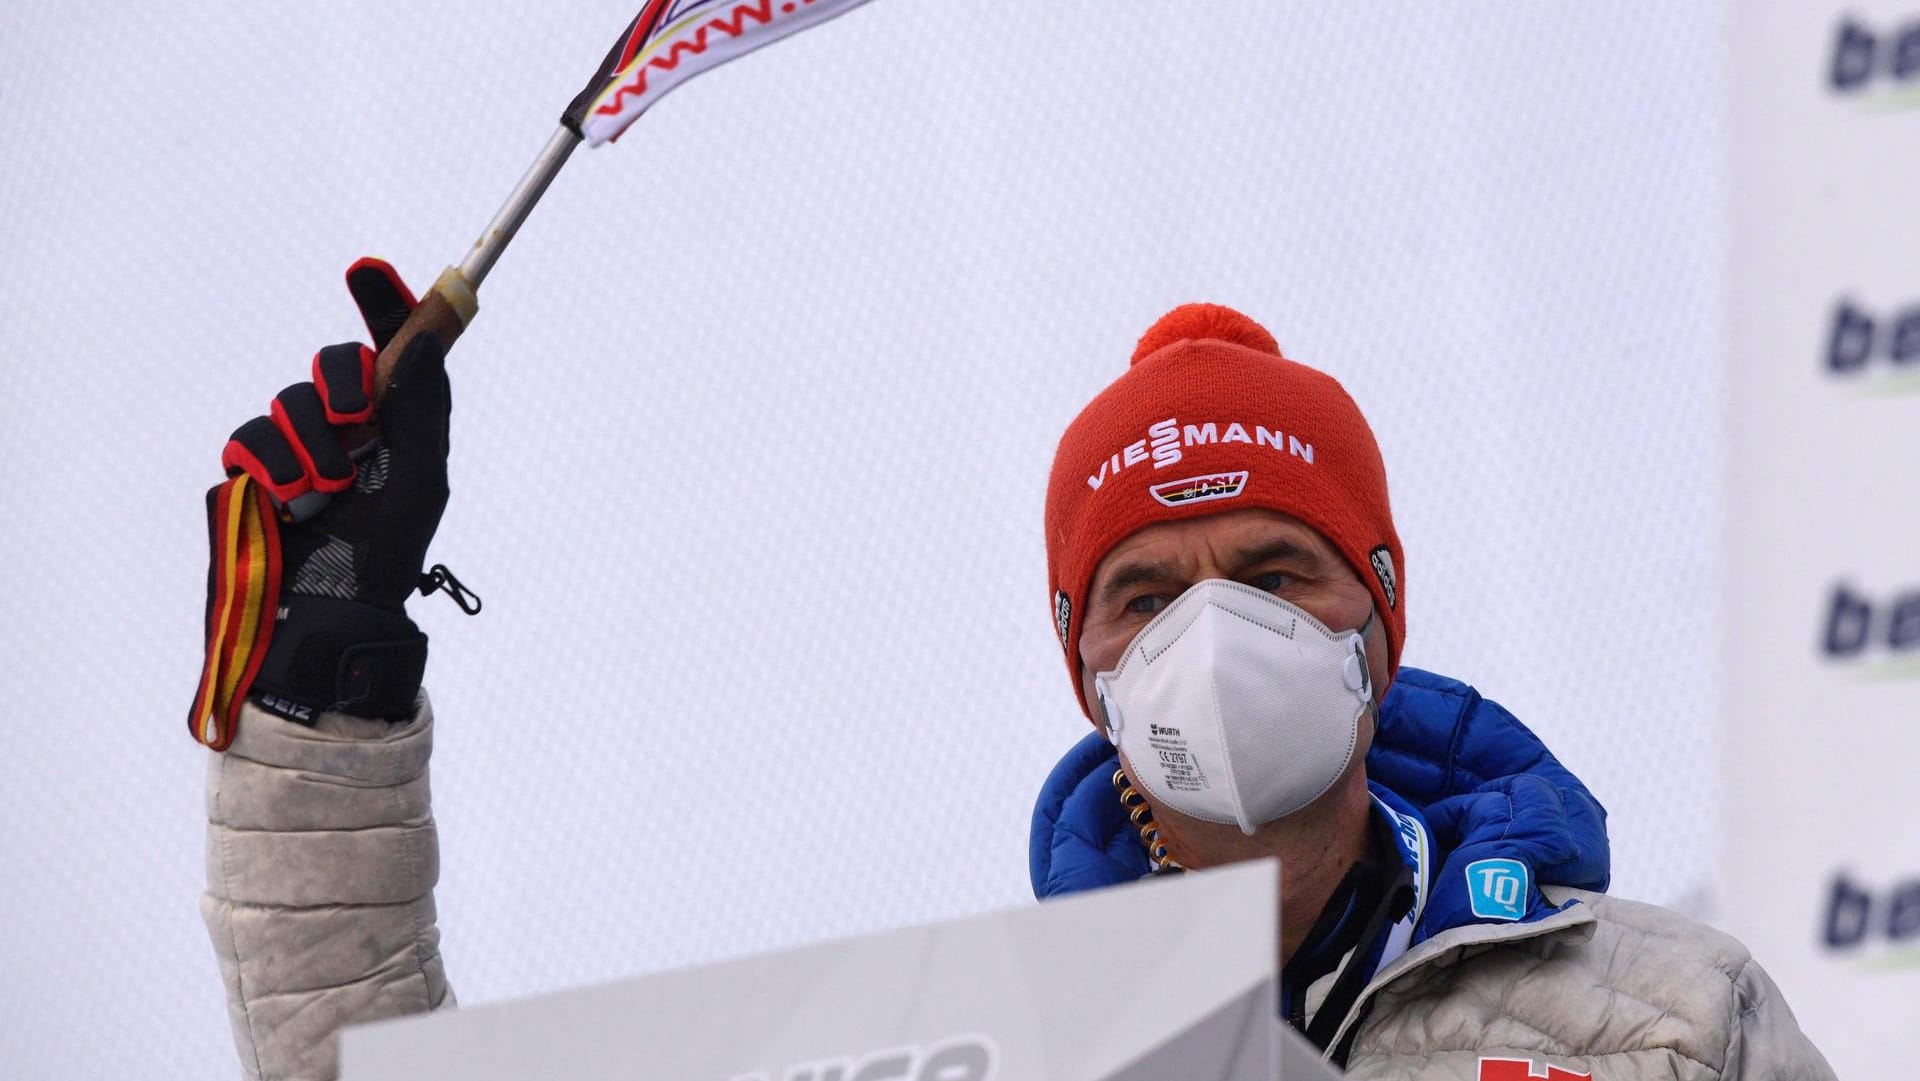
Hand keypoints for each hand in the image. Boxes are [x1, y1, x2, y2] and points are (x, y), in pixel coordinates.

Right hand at [218, 258, 452, 722]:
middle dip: (343, 382)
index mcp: (393, 422)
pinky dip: (272, 465)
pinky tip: (292, 500)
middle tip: (359, 419)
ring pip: (289, 401)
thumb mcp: (422, 478)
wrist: (335, 613)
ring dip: (312, 441)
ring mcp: (294, 447)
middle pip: (332, 363)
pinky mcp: (250, 474)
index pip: (387, 349)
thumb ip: (422, 410)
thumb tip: (423, 344)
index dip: (382, 304)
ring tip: (328, 490)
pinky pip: (248, 440)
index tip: (369, 270)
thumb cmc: (389, 552)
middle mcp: (344, 426)